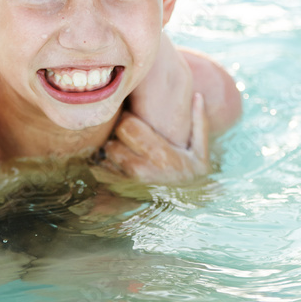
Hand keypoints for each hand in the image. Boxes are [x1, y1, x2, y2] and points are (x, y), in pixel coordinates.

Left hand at [95, 92, 209, 186]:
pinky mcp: (117, 190)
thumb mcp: (201, 152)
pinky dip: (102, 161)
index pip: (127, 126)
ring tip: (119, 143)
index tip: (132, 117)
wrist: (184, 207)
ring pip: (103, 155)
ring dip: (107, 147)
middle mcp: (140, 170)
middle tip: (123, 130)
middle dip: (115, 133)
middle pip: (111, 140)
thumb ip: (199, 122)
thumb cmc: (191, 173)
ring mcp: (126, 182)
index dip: (127, 117)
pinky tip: (113, 157)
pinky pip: (100, 169)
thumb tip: (198, 95)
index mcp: (159, 155)